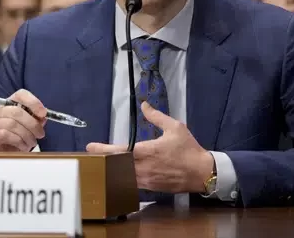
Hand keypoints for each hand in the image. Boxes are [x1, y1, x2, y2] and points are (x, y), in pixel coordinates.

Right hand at [0, 89, 46, 151]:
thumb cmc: (13, 141)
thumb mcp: (27, 129)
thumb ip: (35, 120)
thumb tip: (42, 117)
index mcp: (8, 105)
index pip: (20, 95)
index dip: (33, 102)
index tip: (43, 113)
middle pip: (17, 111)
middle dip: (32, 124)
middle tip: (40, 134)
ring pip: (12, 124)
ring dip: (27, 135)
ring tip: (31, 143)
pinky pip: (6, 134)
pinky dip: (18, 141)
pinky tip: (23, 146)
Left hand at [87, 102, 214, 193]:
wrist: (202, 172)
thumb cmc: (188, 148)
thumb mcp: (175, 127)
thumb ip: (157, 117)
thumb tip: (144, 106)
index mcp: (148, 151)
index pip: (120, 150)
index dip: (103, 149)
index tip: (90, 147)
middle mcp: (144, 167)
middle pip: (117, 165)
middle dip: (104, 160)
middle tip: (92, 156)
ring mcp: (147, 180)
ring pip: (123, 176)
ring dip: (112, 170)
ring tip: (103, 164)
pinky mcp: (151, 188)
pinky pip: (132, 184)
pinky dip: (124, 178)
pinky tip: (119, 175)